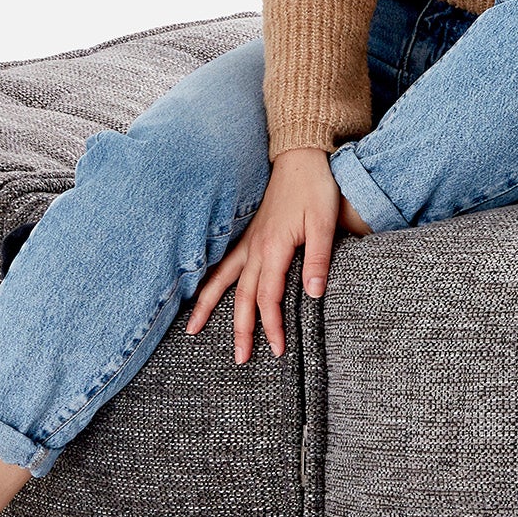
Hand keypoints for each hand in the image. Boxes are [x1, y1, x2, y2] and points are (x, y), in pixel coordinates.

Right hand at [184, 147, 354, 365]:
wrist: (300, 158)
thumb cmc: (315, 189)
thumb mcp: (324, 223)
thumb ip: (318, 259)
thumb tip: (314, 294)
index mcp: (274, 248)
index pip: (269, 297)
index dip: (272, 325)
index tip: (278, 349)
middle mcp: (255, 247)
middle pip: (244, 296)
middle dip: (241, 329)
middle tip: (240, 359)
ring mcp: (249, 240)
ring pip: (224, 280)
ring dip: (209, 306)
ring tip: (193, 330)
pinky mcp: (249, 234)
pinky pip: (224, 263)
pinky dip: (211, 281)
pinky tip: (202, 291)